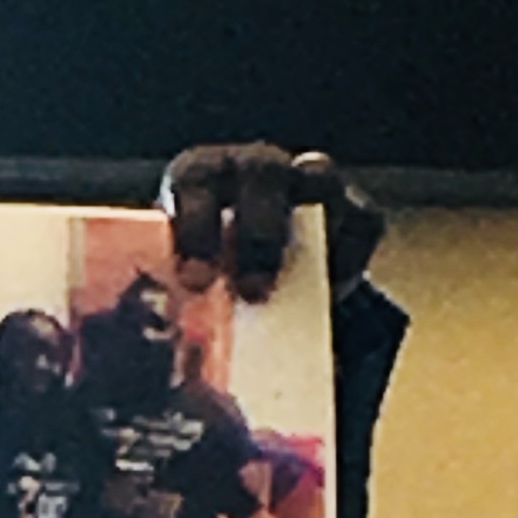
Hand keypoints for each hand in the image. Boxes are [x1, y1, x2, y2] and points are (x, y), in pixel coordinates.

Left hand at [160, 143, 385, 300]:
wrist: (253, 278)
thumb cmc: (205, 274)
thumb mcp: (181, 277)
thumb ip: (174, 294)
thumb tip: (155, 351)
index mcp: (201, 175)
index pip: (194, 179)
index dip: (195, 226)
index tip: (196, 279)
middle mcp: (256, 166)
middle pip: (263, 173)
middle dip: (259, 233)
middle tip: (252, 291)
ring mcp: (310, 179)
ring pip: (321, 181)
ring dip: (313, 236)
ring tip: (297, 289)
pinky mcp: (353, 207)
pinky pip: (362, 222)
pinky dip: (350, 256)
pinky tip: (332, 290)